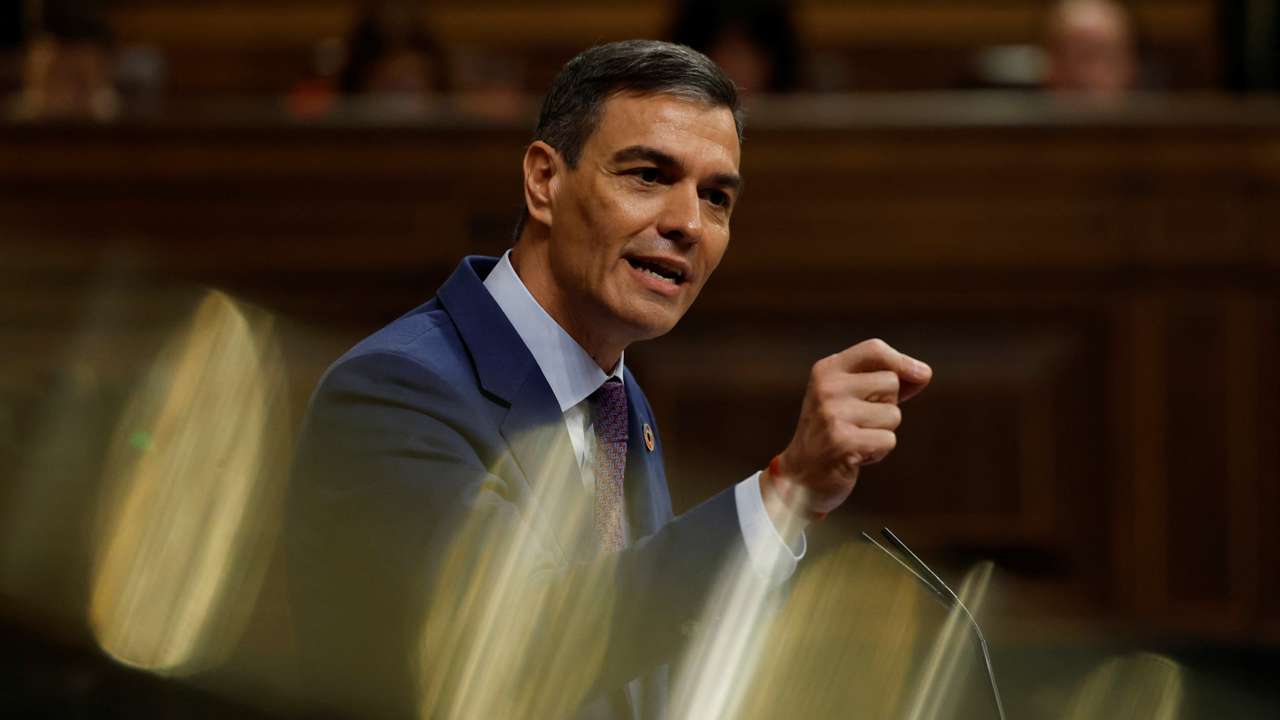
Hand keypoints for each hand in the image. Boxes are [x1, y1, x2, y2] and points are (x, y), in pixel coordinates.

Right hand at [763, 339, 931, 522]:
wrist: (801, 476)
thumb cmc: (833, 432)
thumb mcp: (849, 397)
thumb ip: (883, 382)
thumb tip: (923, 373)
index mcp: (826, 370)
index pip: (874, 350)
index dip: (903, 361)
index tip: (923, 375)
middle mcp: (827, 387)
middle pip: (891, 382)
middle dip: (887, 404)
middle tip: (860, 421)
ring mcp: (832, 414)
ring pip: (893, 414)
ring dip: (882, 431)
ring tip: (856, 438)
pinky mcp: (842, 441)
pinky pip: (888, 439)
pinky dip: (878, 452)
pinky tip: (856, 455)